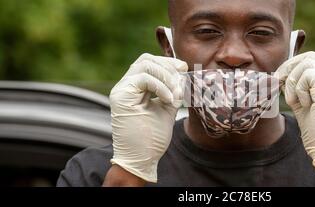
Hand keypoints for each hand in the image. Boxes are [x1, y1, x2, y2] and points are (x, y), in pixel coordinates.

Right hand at [109, 53, 187, 182]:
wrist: (141, 159)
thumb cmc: (152, 138)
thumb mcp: (167, 108)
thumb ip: (172, 90)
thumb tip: (182, 72)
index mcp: (135, 88)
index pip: (149, 62)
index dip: (167, 62)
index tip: (184, 68)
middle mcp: (125, 86)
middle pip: (145, 59)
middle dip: (168, 67)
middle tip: (180, 83)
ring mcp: (121, 90)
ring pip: (144, 65)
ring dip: (166, 77)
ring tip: (175, 95)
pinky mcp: (120, 97)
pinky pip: (143, 78)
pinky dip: (161, 86)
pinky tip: (169, 100)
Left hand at [275, 50, 314, 168]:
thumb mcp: (304, 103)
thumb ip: (298, 87)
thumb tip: (281, 73)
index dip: (297, 62)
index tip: (283, 78)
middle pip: (313, 55)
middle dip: (291, 66)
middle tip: (279, 81)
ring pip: (308, 63)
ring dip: (293, 81)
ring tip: (294, 100)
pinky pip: (308, 74)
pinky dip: (299, 88)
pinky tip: (303, 104)